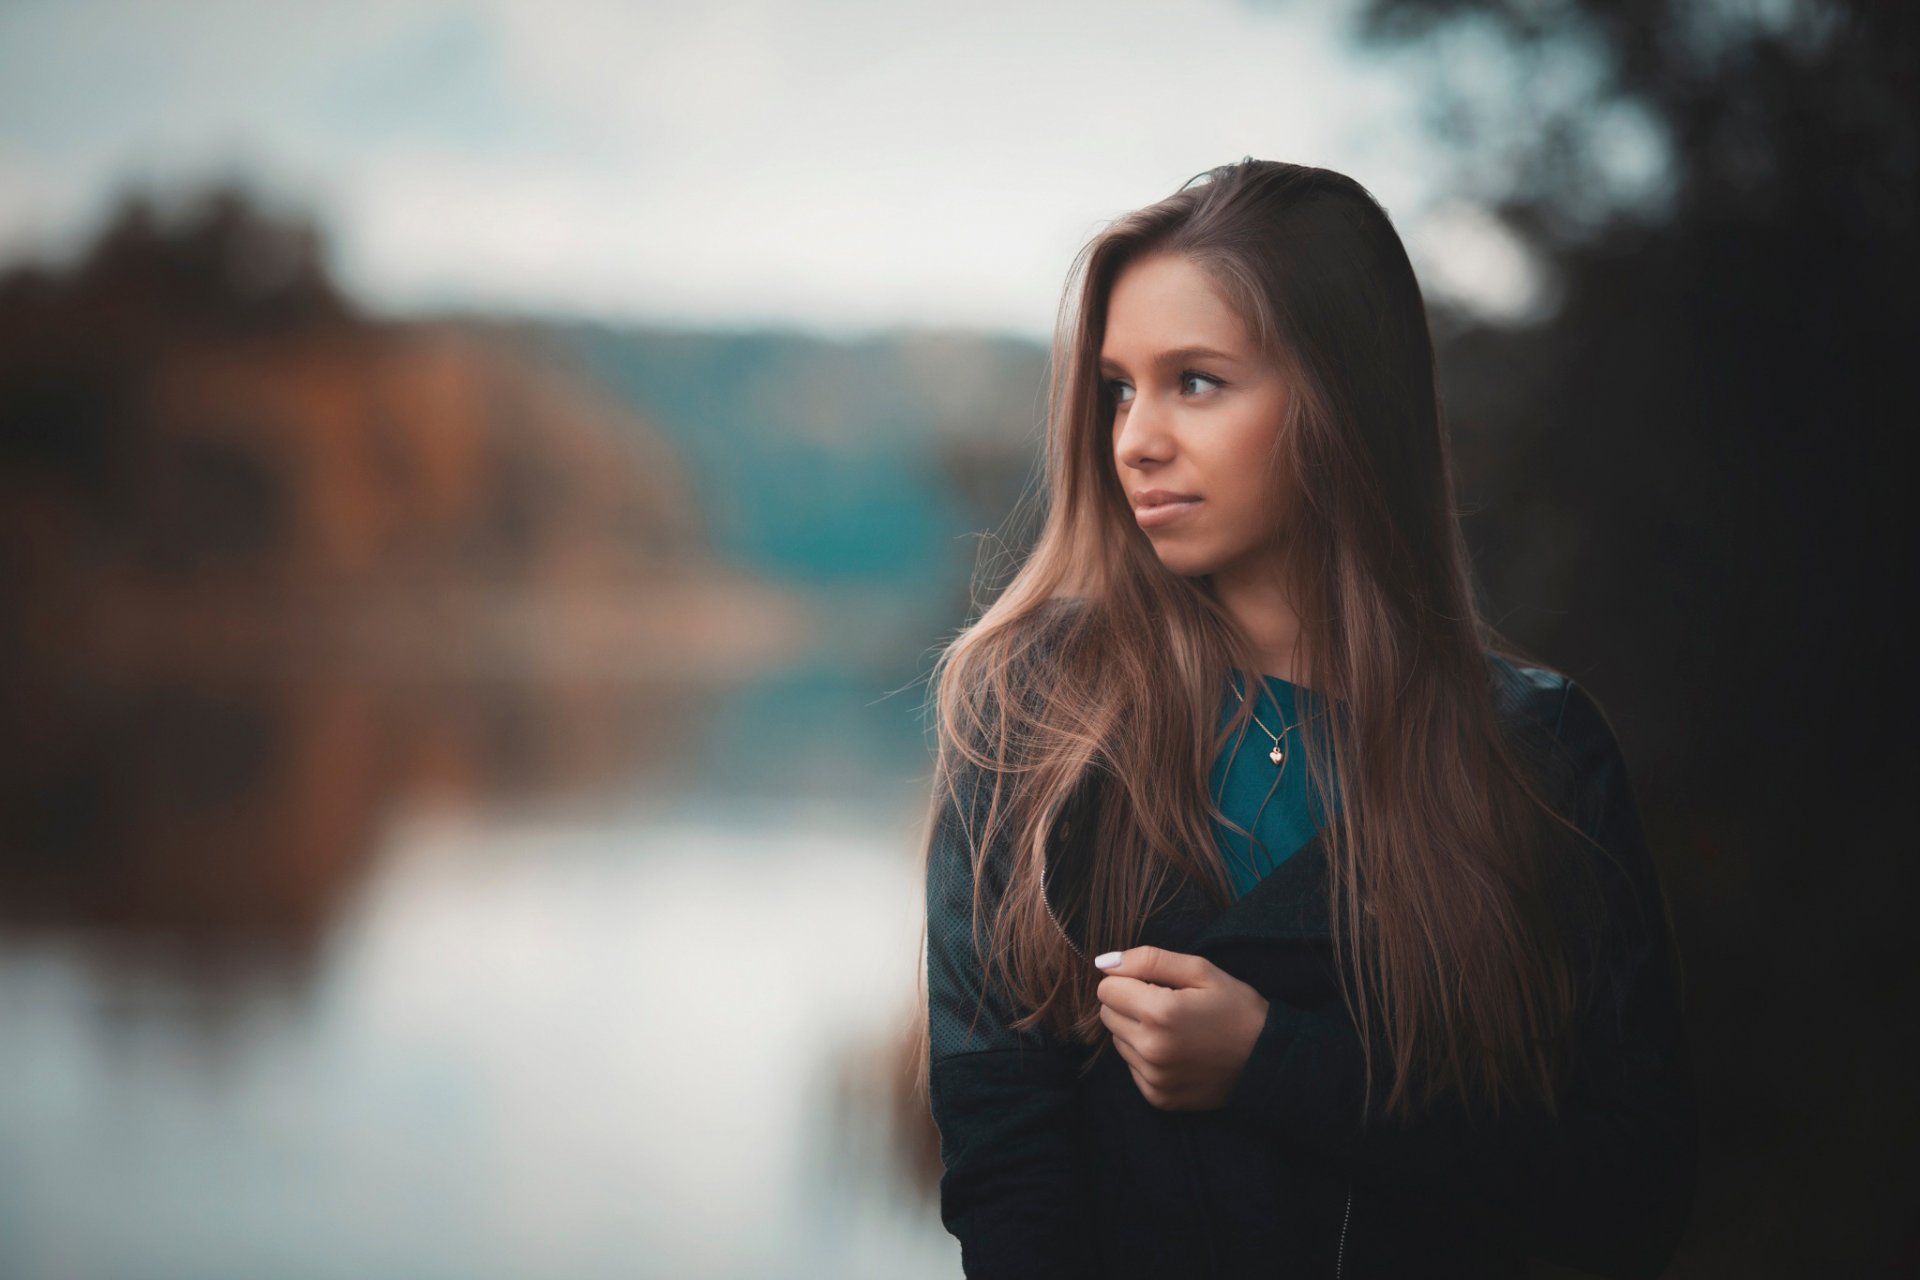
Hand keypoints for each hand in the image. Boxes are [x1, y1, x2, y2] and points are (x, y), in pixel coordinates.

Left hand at [1093, 946, 1269, 1110]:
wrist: (1269, 1061)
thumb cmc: (1237, 1008)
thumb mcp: (1201, 970)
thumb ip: (1149, 960)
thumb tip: (1104, 962)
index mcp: (1160, 1012)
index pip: (1106, 988)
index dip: (1130, 981)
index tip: (1158, 985)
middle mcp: (1151, 1049)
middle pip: (1107, 1015)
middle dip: (1129, 1004)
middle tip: (1168, 1005)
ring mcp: (1153, 1078)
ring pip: (1117, 1041)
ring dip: (1136, 1031)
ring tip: (1175, 1029)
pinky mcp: (1158, 1098)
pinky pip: (1132, 1067)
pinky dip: (1146, 1057)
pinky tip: (1177, 1051)